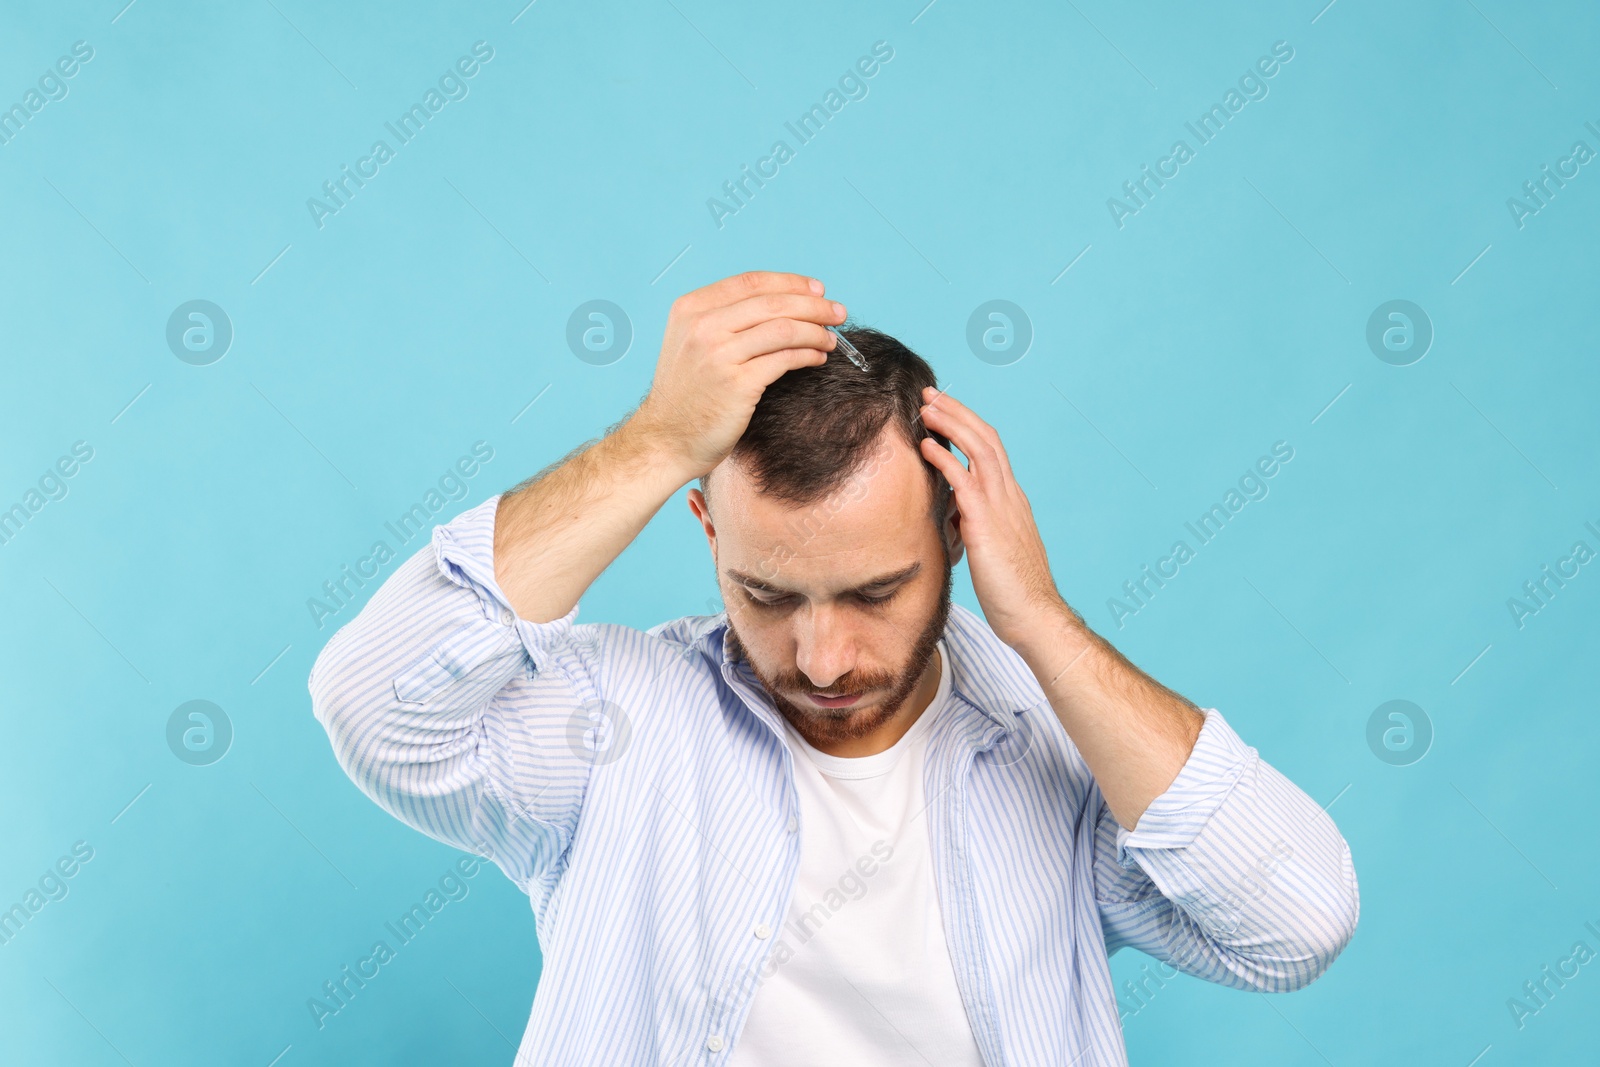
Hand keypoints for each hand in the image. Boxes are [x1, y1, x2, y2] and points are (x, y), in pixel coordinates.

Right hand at [631, 271, 846, 478]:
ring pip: (783, 329)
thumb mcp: (692, 344)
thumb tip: (784, 303)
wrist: (667, 441)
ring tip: (830, 339)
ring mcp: (718, 355)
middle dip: (814, 305)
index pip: (751, 283)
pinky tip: (818, 358)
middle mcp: (702, 326)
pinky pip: (784, 359)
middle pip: (772, 303)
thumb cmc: (688, 395)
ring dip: (816, 331)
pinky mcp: (736, 384)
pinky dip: (808, 355)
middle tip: (838, 313)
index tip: (818, 290)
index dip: (791, 283)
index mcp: (691, 309)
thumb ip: (724, 320)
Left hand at [916, 387, 1069, 653]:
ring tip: (926, 408)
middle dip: (957, 413)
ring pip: (979, 450)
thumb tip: (952, 516)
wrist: (1034, 618)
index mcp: (1011, 501)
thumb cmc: (1011, 592)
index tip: (944, 412)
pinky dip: (945, 460)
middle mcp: (1010, 496)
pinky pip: (965, 483)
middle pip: (986, 439)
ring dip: (951, 425)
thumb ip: (972, 526)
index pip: (991, 451)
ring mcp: (1001, 508)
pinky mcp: (987, 525)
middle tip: (931, 395)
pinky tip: (927, 447)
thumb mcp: (989, 550)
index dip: (968, 427)